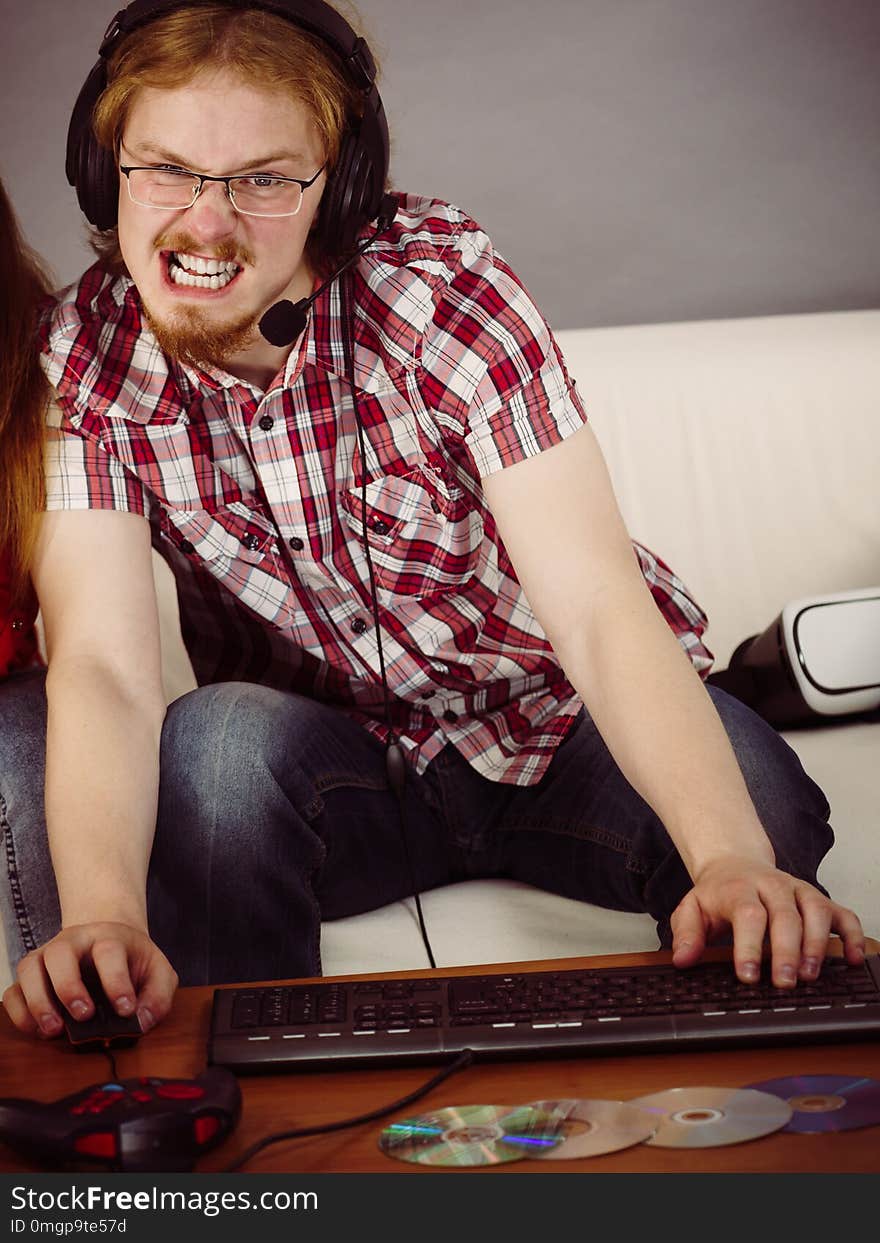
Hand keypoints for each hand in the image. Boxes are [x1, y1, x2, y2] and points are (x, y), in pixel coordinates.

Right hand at [2, 922, 177, 1038]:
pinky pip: (13, 991)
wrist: (107, 943)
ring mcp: (47, 956)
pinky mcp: (31, 977)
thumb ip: (158, 996)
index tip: (126, 1009)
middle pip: (60, 952)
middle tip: (84, 1015)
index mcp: (108, 937)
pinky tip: (38, 1030)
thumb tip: (141, 1021)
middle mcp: (73, 941)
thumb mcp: (158, 972)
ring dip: (38, 1001)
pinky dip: (19, 1012)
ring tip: (55, 1030)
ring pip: (29, 968)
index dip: (117, 981)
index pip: (108, 951)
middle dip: (69, 987)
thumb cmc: (132, 962)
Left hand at [669, 856, 865, 986]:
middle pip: (785, 915)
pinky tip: (853, 959)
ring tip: (811, 975)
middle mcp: (773, 887)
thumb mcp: (692, 908)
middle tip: (784, 982)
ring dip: (817, 944)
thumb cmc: (717, 893)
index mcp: (739, 889)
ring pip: (816, 911)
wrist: (734, 862)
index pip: (747, 914)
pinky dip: (852, 935)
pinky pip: (842, 914)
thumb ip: (686, 933)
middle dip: (786, 951)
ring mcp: (799, 891)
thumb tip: (683, 959)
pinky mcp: (818, 899)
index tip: (748, 975)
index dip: (749, 945)